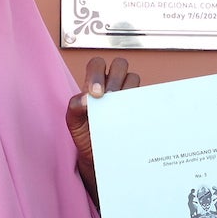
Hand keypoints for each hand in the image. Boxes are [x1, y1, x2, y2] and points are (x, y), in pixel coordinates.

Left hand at [65, 56, 139, 204]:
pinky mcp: (137, 106)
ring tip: (119, 108)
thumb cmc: (84, 133)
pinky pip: (143, 97)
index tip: (96, 94)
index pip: (97, 64)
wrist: (97, 153)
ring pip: (133, 78)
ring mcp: (126, 94)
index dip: (98, 74)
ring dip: (127, 90)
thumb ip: (74, 107)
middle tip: (110, 98)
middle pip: (120, 65)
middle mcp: (112, 84)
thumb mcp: (73, 121)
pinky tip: (131, 116)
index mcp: (94, 83)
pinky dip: (138, 103)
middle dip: (115, 79)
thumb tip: (86, 99)